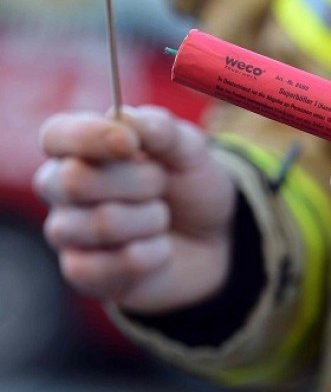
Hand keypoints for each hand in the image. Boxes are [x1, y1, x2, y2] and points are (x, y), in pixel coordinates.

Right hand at [33, 106, 236, 313]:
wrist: (212, 237)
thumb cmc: (189, 185)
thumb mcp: (189, 150)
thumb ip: (161, 129)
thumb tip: (124, 118)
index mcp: (81, 147)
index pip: (57, 136)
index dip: (90, 138)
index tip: (131, 144)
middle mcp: (62, 187)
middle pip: (76, 181)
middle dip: (140, 182)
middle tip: (162, 185)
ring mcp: (69, 231)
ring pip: (101, 223)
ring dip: (151, 219)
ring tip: (161, 217)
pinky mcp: (83, 273)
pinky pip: (107, 266)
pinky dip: (150, 255)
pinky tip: (158, 249)